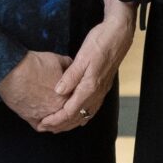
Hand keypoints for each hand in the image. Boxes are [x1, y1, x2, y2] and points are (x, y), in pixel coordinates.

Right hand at [0, 49, 70, 129]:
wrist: (13, 71)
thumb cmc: (35, 65)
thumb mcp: (57, 60)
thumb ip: (68, 65)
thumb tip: (72, 66)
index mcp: (69, 95)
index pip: (79, 101)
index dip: (77, 97)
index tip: (74, 95)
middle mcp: (60, 108)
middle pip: (68, 114)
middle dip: (68, 110)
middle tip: (65, 106)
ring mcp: (46, 115)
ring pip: (56, 123)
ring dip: (56, 121)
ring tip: (56, 116)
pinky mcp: (32, 119)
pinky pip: (41, 127)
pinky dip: (43, 125)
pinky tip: (44, 122)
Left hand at [41, 9, 133, 132]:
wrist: (120, 34)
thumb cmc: (100, 42)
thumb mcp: (82, 57)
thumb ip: (70, 76)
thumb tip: (58, 92)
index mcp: (90, 86)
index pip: (70, 111)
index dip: (55, 120)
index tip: (42, 123)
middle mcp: (97, 92)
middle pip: (78, 117)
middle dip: (61, 125)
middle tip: (44, 128)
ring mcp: (102, 90)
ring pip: (86, 114)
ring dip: (71, 122)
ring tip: (57, 126)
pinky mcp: (103, 87)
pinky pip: (92, 108)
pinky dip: (82, 115)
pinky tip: (77, 116)